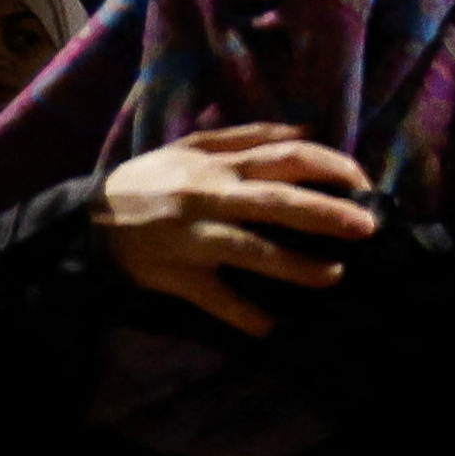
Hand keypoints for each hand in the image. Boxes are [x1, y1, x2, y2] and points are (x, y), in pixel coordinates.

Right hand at [94, 126, 377, 335]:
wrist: (86, 220)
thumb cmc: (152, 179)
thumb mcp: (194, 147)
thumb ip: (249, 135)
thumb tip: (306, 128)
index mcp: (220, 165)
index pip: (286, 157)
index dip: (331, 166)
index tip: (364, 183)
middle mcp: (211, 198)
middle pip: (276, 202)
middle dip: (326, 213)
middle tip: (368, 227)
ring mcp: (194, 240)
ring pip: (251, 251)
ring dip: (296, 266)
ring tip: (334, 276)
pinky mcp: (178, 277)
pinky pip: (216, 299)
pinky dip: (245, 315)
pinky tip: (273, 327)